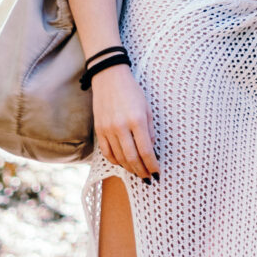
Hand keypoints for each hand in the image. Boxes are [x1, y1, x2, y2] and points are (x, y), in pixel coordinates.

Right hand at [90, 63, 160, 179]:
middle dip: (142, 171)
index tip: (157, 173)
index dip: (152, 165)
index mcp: (137, 120)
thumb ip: (150, 130)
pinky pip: (107, 152)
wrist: (109, 77)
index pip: (146, 151)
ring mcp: (108, 129)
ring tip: (138, 173)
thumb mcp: (147, 108)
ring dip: (130, 168)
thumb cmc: (132, 91)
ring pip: (119, 157)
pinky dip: (115, 161)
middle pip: (132, 158)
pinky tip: (123, 164)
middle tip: (148, 179)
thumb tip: (151, 150)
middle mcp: (121, 126)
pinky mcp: (99, 129)